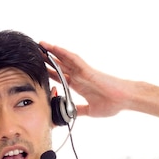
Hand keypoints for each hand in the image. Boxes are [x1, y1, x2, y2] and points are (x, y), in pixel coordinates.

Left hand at [40, 41, 158, 118]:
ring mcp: (83, 72)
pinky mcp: (88, 70)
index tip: (37, 69)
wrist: (124, 100)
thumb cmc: (112, 103)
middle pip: (59, 65)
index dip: (48, 72)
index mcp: (79, 85)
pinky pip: (74, 60)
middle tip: (33, 53)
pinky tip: (54, 48)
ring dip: (52, 52)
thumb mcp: (90, 111)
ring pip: (64, 59)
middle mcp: (79, 76)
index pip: (60, 76)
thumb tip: (70, 114)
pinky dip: (64, 54)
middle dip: (46, 59)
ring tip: (40, 44)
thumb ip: (79, 110)